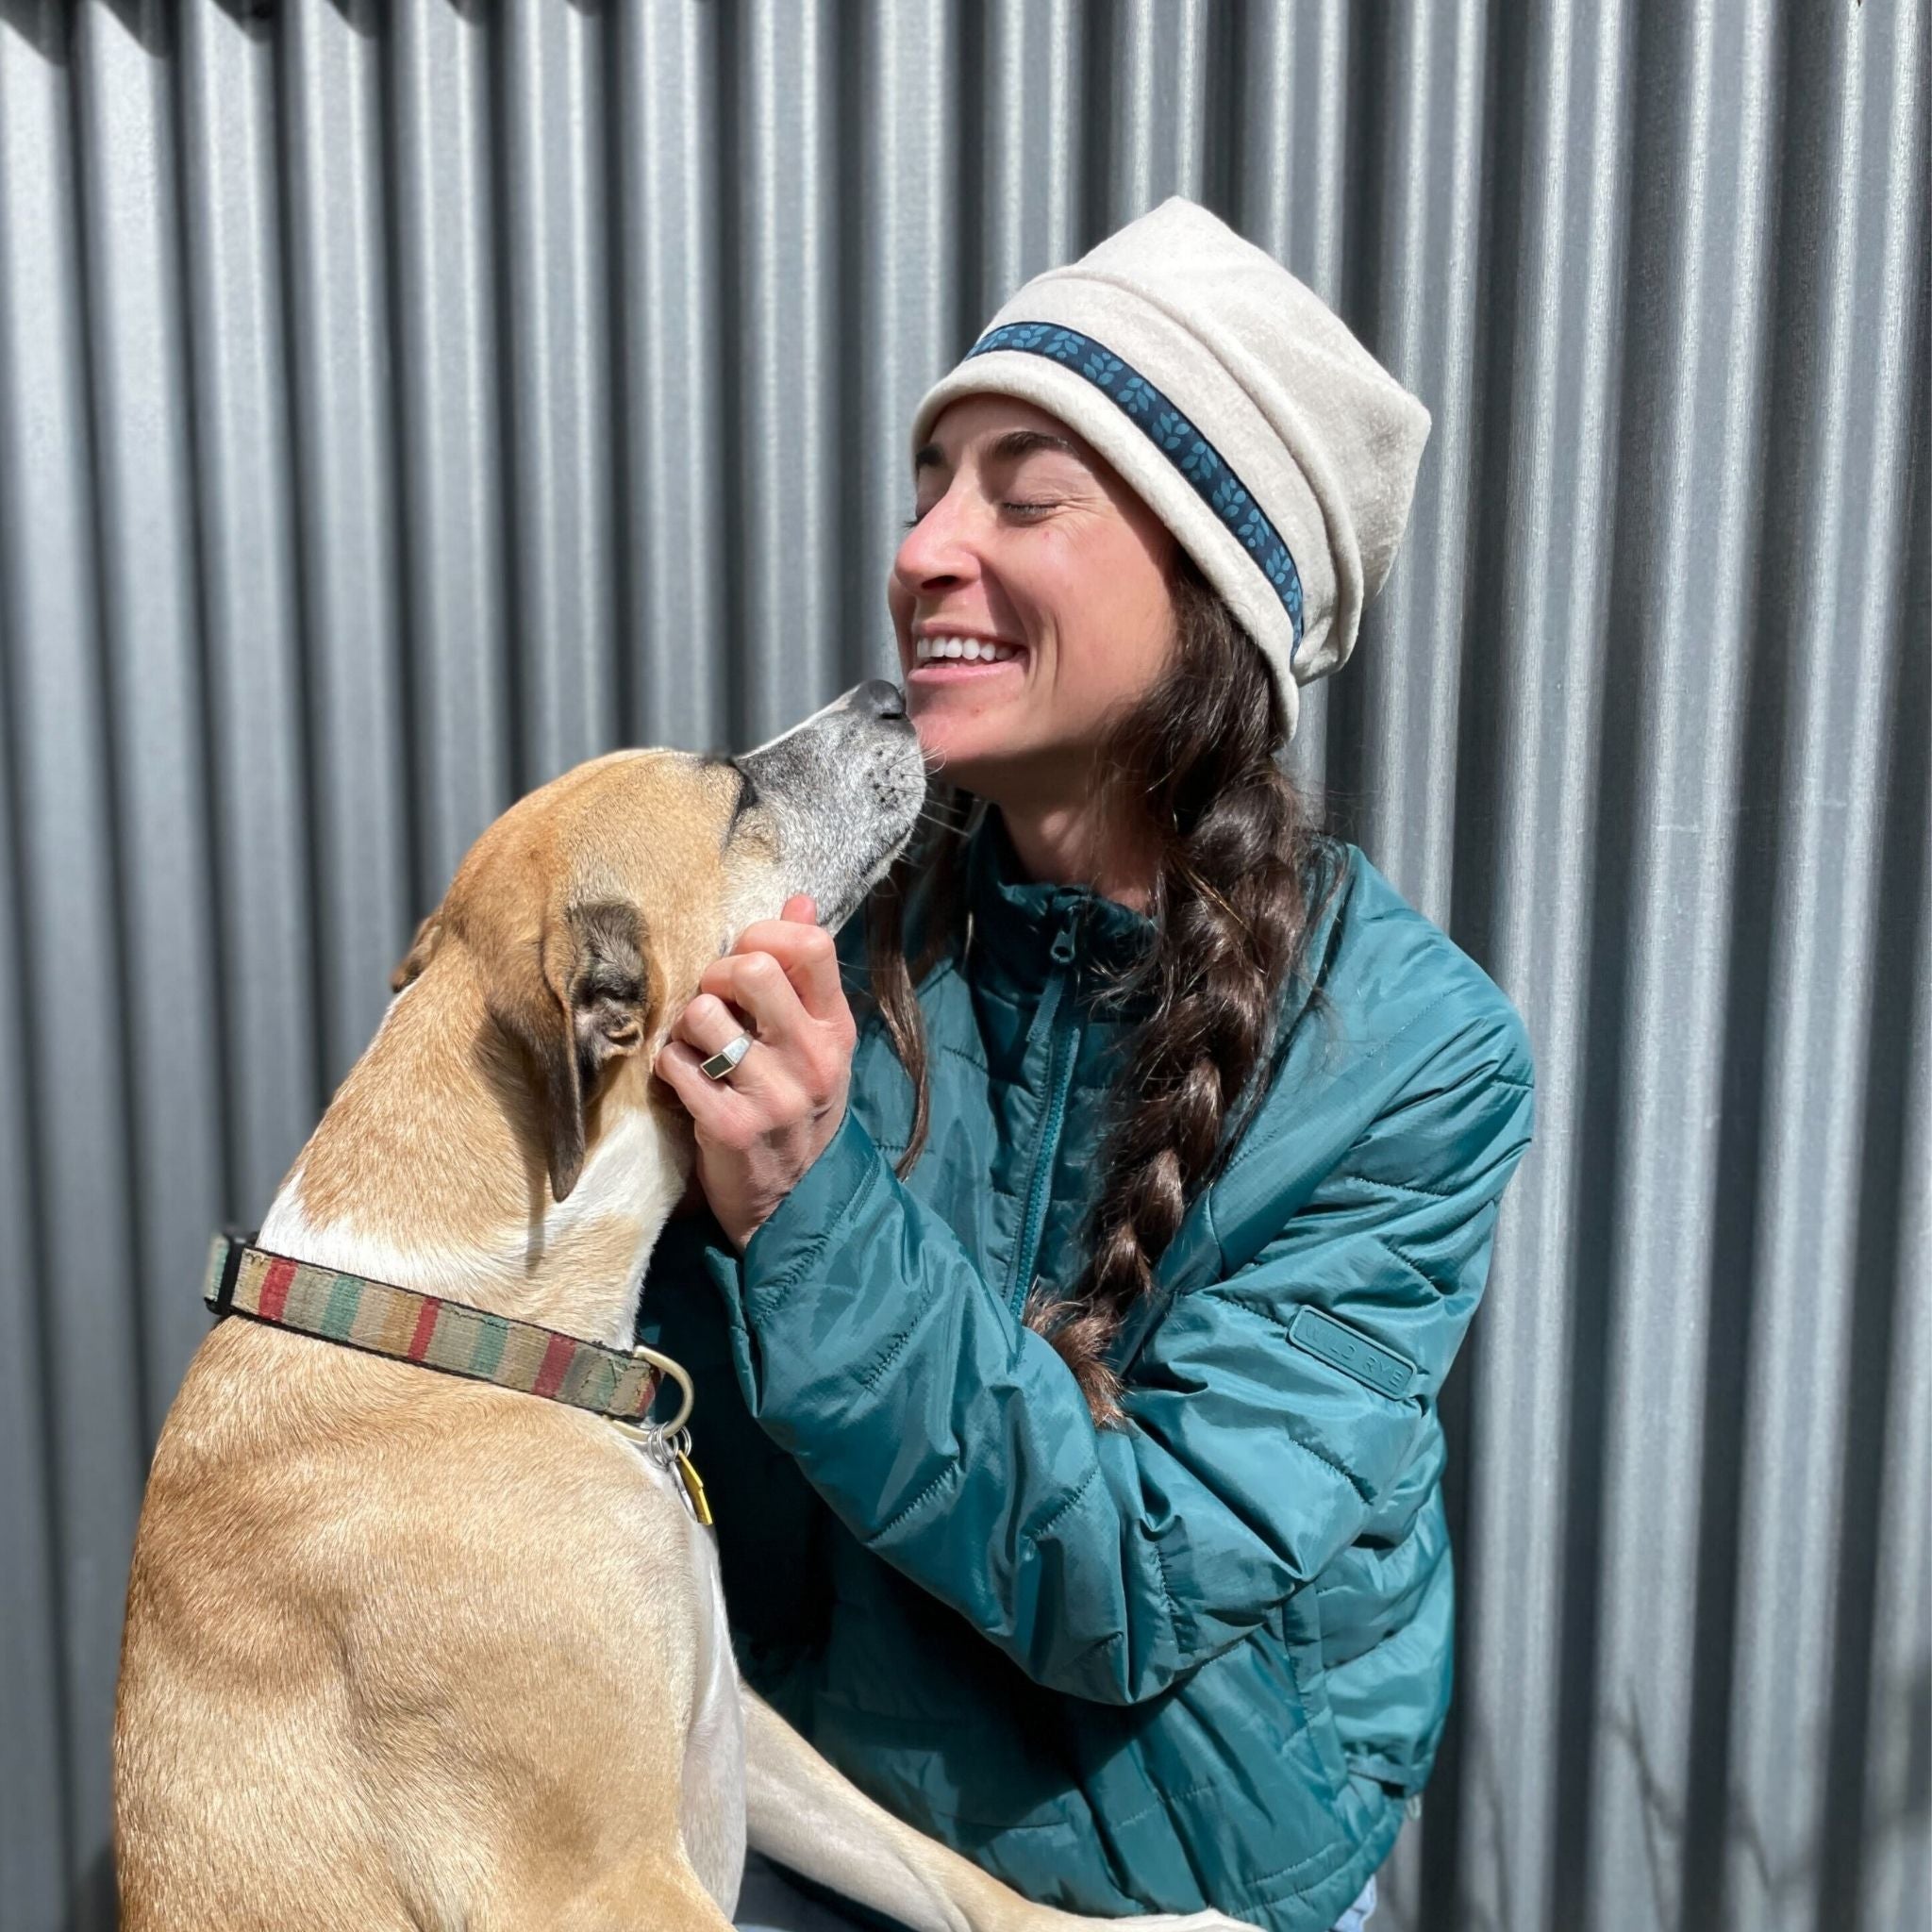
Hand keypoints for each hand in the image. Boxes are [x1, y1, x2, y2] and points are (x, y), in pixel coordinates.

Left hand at [654, 895, 857, 1250]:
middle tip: (713, 1002)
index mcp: (837, 1030)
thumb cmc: (795, 1108)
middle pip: (752, 969)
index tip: (745, 956)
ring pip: (704, 1014)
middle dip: (716, 976)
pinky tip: (685, 1080)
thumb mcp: (815, 1041)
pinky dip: (670, 1066)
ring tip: (699, 1048)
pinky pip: (676, 1063)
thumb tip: (798, 899)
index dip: (764, 934)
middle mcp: (813, 1059)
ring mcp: (774, 1095)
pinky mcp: (731, 1128)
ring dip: (687, 1027)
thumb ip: (805, 972)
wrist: (790, 1203)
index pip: (812, 944)